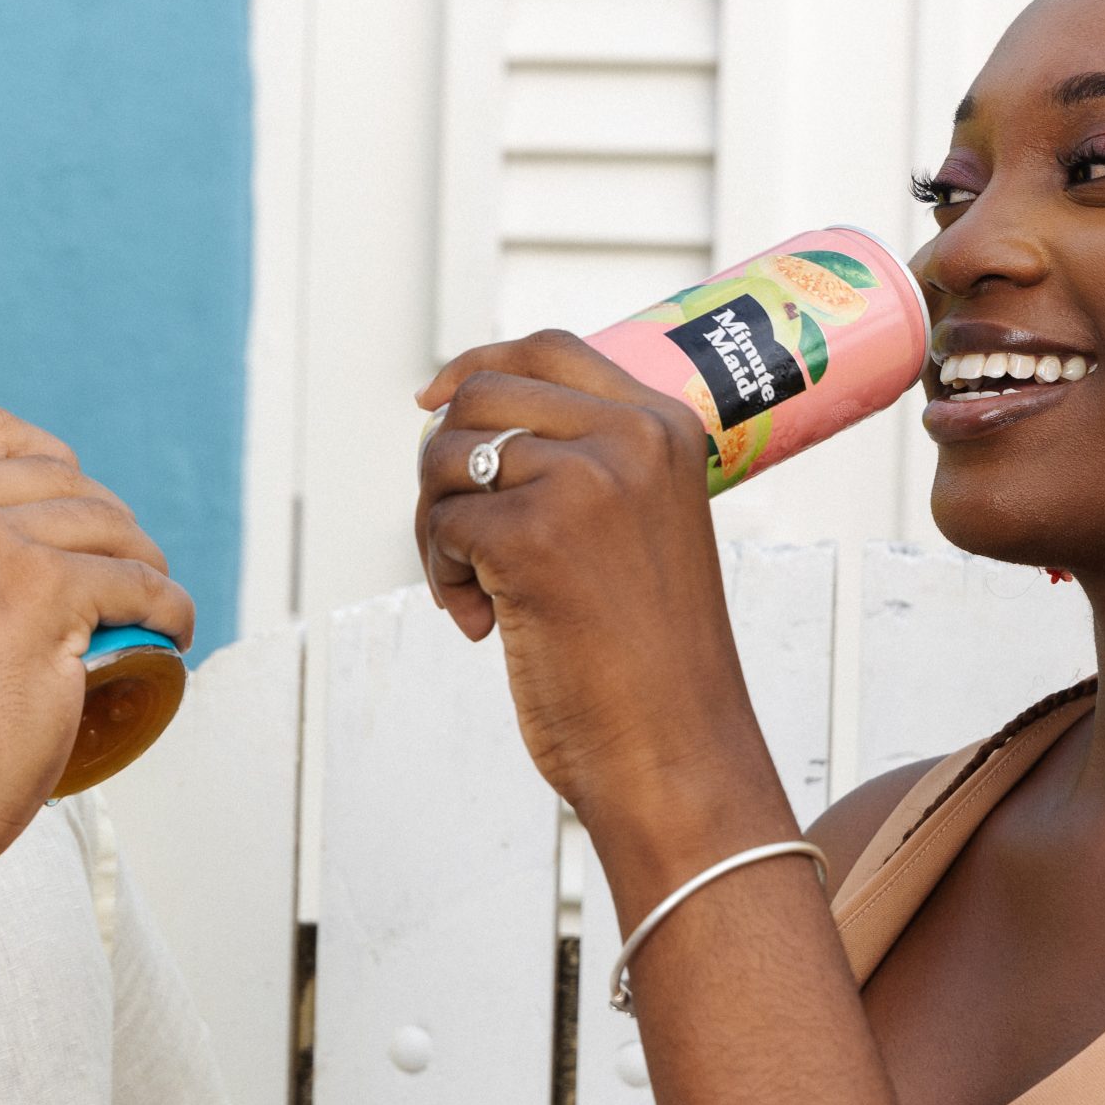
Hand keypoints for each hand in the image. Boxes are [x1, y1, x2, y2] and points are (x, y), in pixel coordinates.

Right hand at [0, 405, 195, 881]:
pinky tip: (170, 629)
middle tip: (119, 569)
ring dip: (144, 561)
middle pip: (59, 477)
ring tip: (149, 604)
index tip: (76, 501)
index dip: (50, 463)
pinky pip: (139, 583)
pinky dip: (168, 608)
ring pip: (108, 526)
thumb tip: (3, 511)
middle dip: (104, 520)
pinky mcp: (45, 590)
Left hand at [415, 331, 756, 839]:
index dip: (475, 366)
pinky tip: (484, 627)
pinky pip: (442, 525)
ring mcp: (585, 481)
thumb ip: (579, 465)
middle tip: (459, 544)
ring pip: (446, 460)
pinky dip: (443, 577)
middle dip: (444, 468)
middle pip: (478, 397)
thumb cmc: (646, 661)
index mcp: (666, 428)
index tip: (429, 400)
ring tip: (479, 596)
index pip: (548, 348)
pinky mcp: (533, 535)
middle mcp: (631, 438)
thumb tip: (455, 416)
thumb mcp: (635, 529)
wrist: (676, 755)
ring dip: (439, 532)